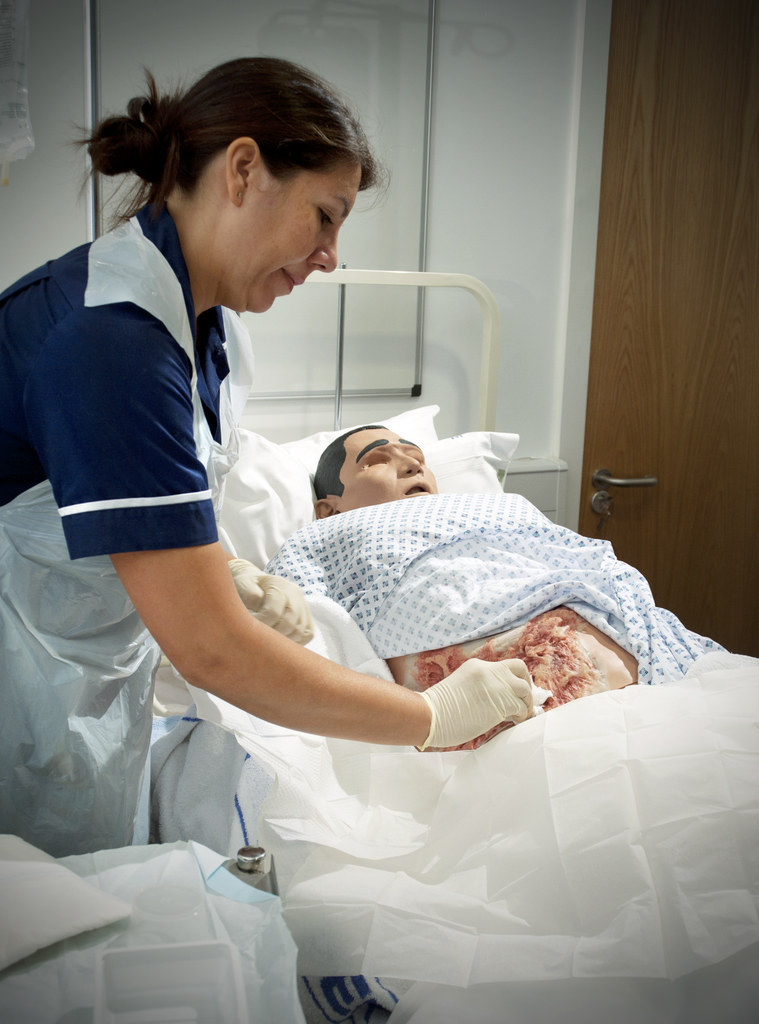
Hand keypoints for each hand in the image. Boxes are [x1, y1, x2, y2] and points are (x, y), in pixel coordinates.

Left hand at [228, 558, 313, 644]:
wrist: (254, 582)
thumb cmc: (246, 585)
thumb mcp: (242, 585)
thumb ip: (250, 596)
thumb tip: (259, 609)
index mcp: (279, 585)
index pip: (273, 612)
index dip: (260, 624)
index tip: (249, 629)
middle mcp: (295, 594)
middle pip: (289, 624)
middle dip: (272, 635)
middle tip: (259, 637)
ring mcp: (303, 605)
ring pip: (299, 631)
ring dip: (283, 640)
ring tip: (268, 639)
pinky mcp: (307, 616)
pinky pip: (307, 634)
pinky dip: (296, 641)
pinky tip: (281, 640)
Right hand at [417, 658, 533, 749]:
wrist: (430, 715)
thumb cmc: (439, 709)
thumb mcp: (462, 686)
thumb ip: (480, 687)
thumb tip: (496, 699)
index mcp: (478, 666)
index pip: (504, 666)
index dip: (513, 679)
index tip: (514, 691)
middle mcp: (489, 670)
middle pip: (520, 669)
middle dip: (526, 684)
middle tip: (524, 701)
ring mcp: (497, 685)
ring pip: (525, 689)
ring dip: (526, 703)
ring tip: (520, 715)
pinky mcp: (502, 702)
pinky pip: (522, 707)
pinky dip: (522, 715)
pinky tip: (514, 721)